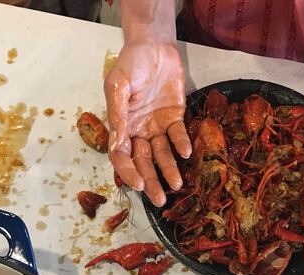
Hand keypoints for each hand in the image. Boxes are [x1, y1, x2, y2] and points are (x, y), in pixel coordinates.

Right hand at [104, 38, 191, 206]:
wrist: (153, 46)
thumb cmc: (130, 64)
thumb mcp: (118, 86)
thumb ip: (118, 114)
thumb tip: (117, 144)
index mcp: (121, 126)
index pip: (121, 157)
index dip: (128, 172)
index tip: (138, 185)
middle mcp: (138, 131)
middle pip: (143, 163)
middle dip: (150, 182)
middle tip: (159, 200)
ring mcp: (157, 126)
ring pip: (162, 155)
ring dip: (168, 170)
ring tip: (176, 185)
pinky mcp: (174, 118)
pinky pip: (178, 135)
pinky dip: (181, 144)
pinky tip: (186, 153)